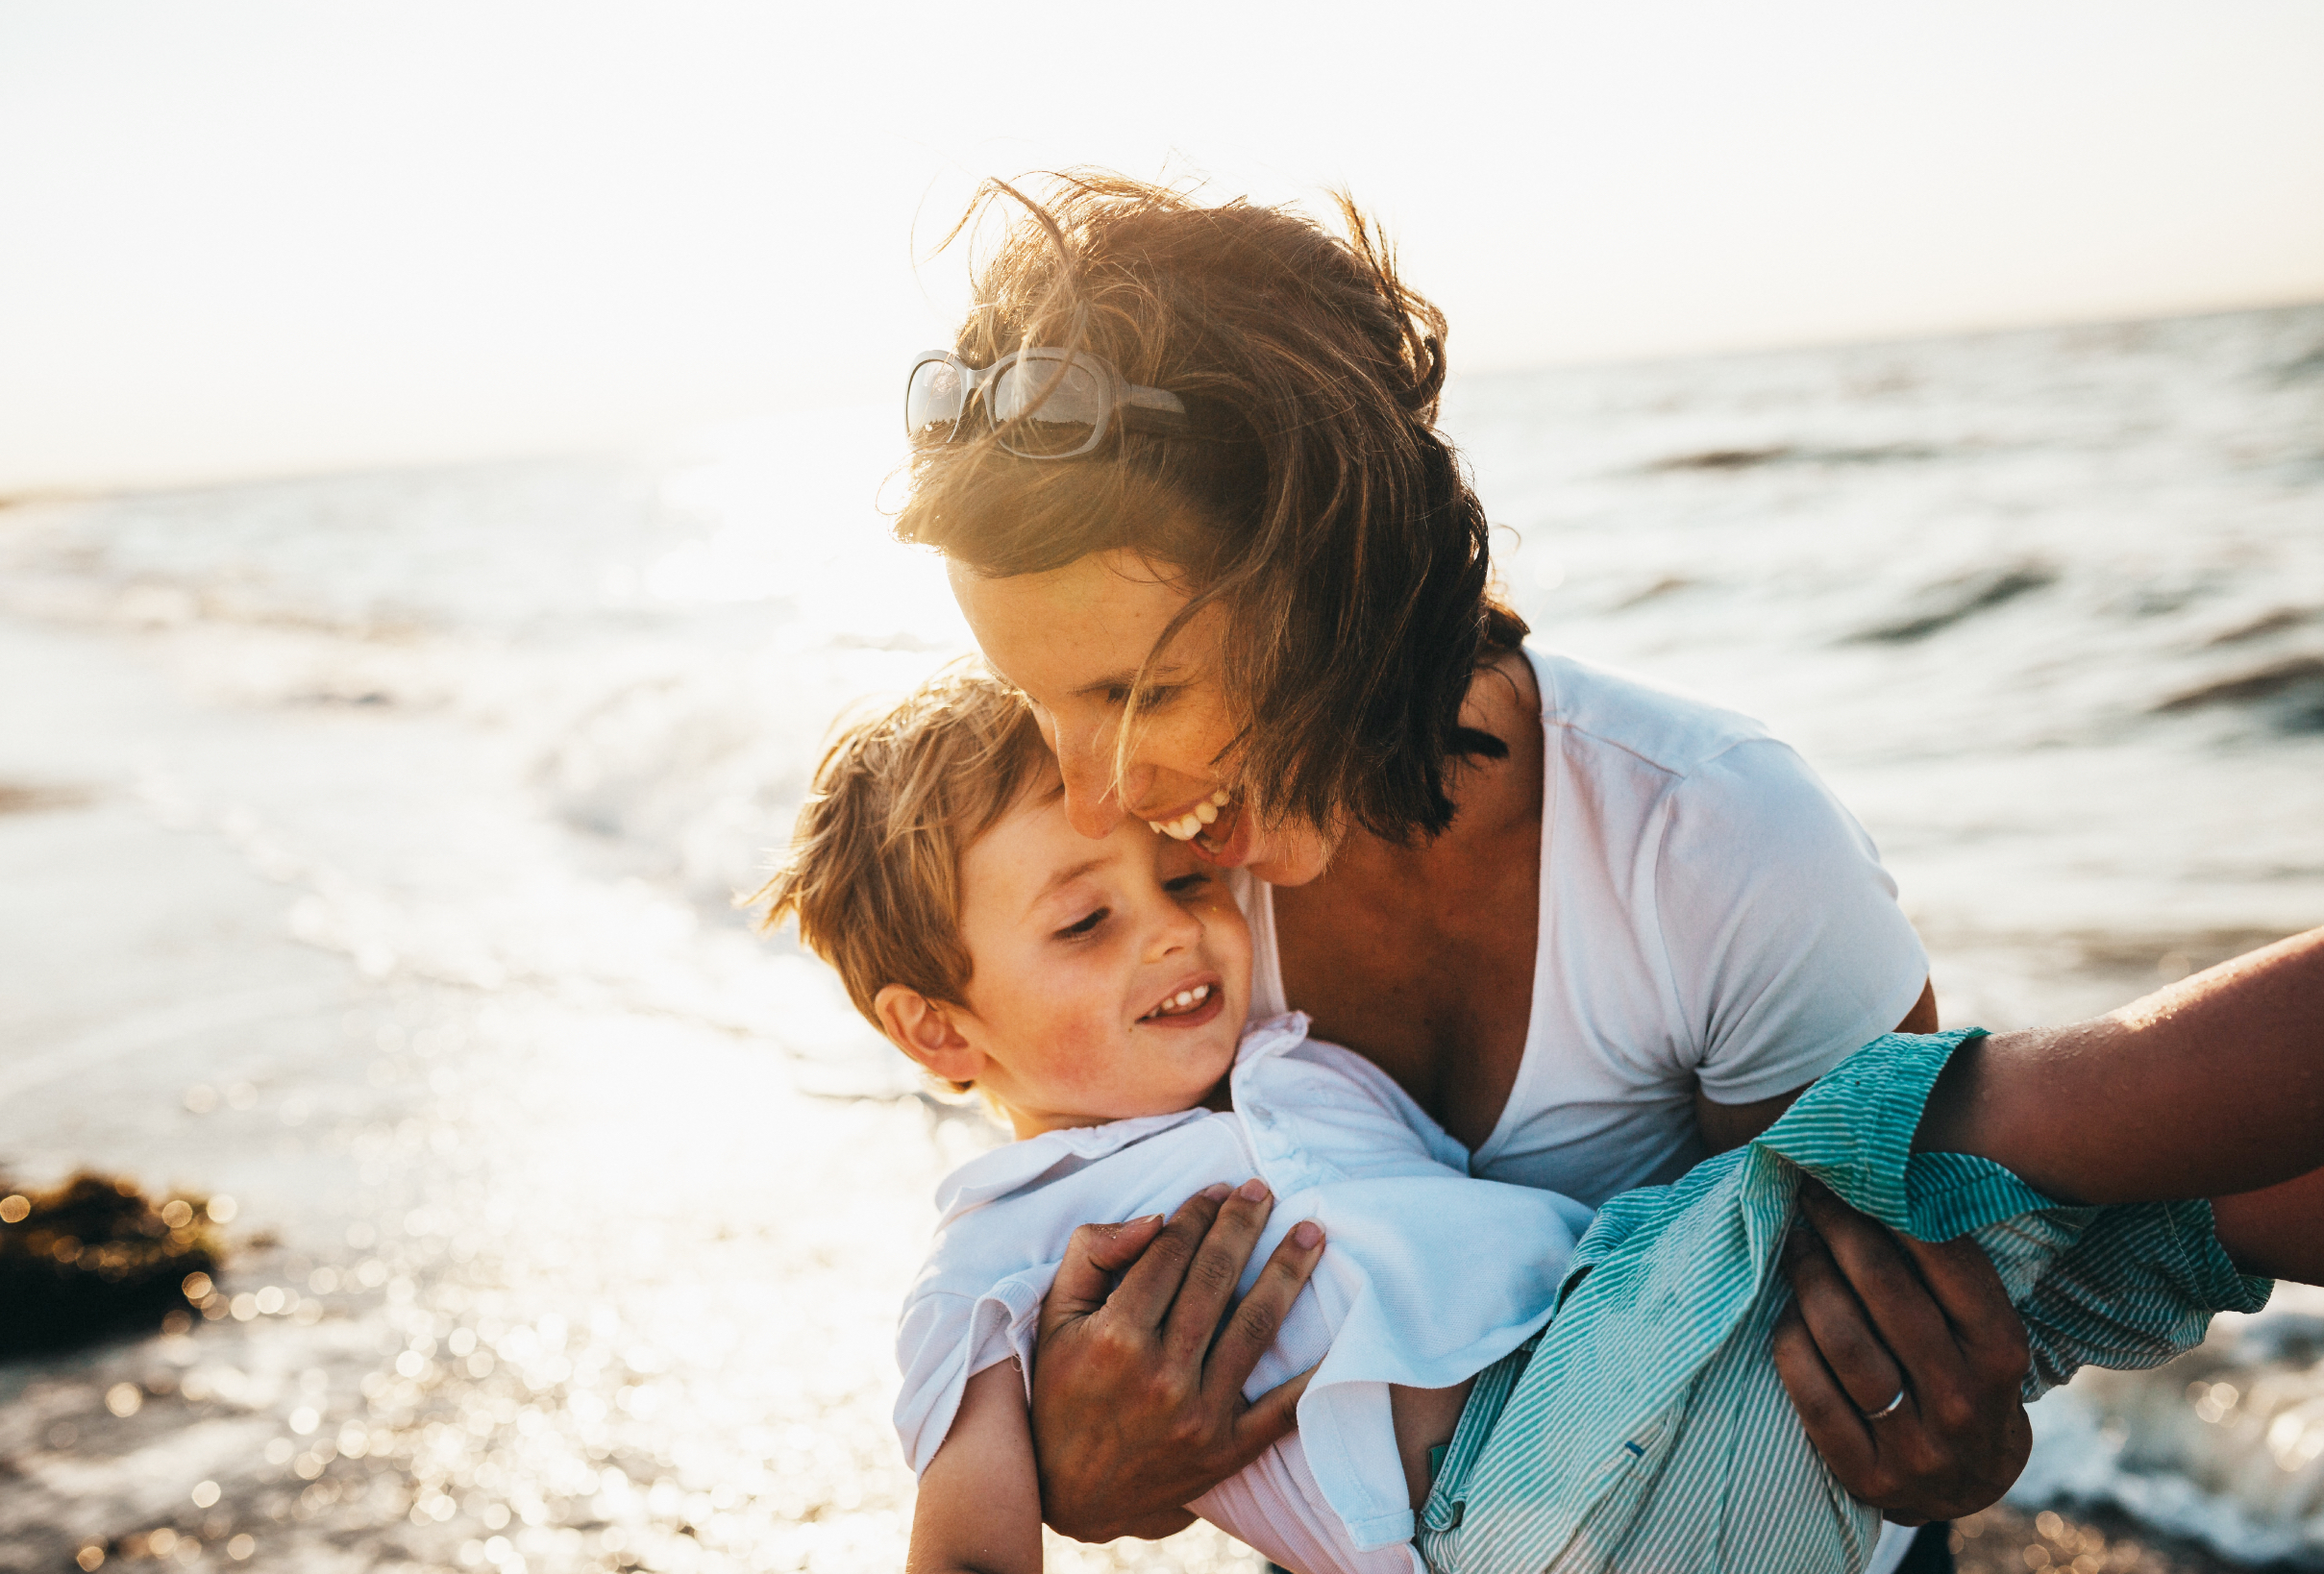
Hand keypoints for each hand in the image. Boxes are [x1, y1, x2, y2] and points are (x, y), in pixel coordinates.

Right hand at [1031, 1179, 1326, 1542]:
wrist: (1069, 1493)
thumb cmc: (1060, 1392)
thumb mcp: (1053, 1318)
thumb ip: (1092, 1255)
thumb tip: (1154, 1219)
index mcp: (1115, 1337)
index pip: (1170, 1254)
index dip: (1197, 1213)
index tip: (1217, 1190)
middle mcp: (1160, 1374)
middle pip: (1216, 1280)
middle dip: (1244, 1225)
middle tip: (1265, 1191)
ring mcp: (1198, 1415)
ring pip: (1255, 1327)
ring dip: (1288, 1273)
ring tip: (1311, 1234)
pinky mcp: (1226, 1451)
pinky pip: (1282, 1408)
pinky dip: (1314, 1372)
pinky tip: (1338, 1332)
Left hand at [1771, 1179, 2031, 1523]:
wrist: (1968, 1486)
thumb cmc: (1966, 1379)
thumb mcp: (1983, 1333)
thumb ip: (1948, 1276)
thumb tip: (1886, 1184)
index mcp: (2001, 1353)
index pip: (1949, 1265)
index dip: (1894, 1211)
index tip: (1855, 1177)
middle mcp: (1963, 1400)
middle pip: (1888, 1295)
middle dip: (1842, 1232)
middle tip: (1812, 1197)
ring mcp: (1916, 1445)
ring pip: (1846, 1342)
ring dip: (1810, 1280)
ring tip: (1795, 1245)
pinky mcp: (1868, 1474)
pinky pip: (1812, 1396)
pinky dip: (1792, 1344)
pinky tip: (1785, 1313)